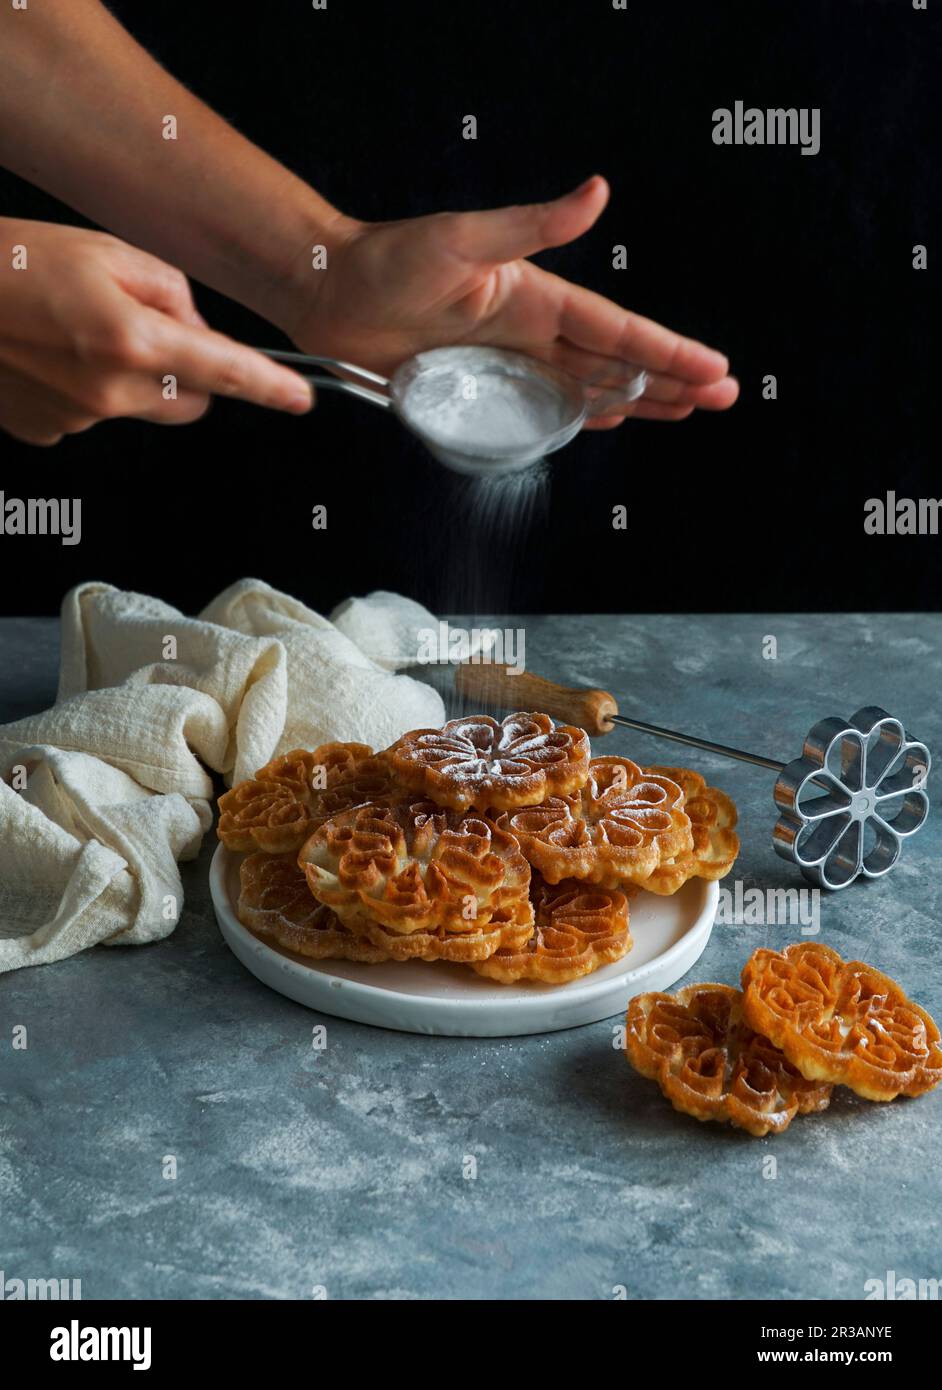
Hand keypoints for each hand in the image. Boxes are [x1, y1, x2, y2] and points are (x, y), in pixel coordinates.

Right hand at [0, 220, 312, 445]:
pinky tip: (49, 355)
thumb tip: (197, 331)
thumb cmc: (8, 261)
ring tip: (75, 331)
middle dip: (187, 376)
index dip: (269, 387)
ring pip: (138, 409)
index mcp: (131, 338)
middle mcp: (108, 391)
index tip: (299, 399)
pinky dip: (84, 390)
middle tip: (147, 329)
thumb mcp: (103, 250)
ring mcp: (76, 419)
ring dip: (128, 378)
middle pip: (190, 404)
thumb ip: (168, 291)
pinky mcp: (45, 432)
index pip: (223, 371)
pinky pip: (90, 415)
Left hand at [285, 177, 737, 427]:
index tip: (713, 369)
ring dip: (639, 400)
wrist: (331, 293)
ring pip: (589, 389)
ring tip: (685, 411)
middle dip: (670, 380)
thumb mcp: (462, 238)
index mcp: (537, 298)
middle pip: (616, 364)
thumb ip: (531, 225)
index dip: (666, 351)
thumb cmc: (389, 260)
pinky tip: (612, 421)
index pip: (617, 331)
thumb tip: (598, 193)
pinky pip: (543, 409)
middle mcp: (532, 332)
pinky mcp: (481, 388)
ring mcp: (510, 362)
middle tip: (721, 398)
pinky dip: (582, 417)